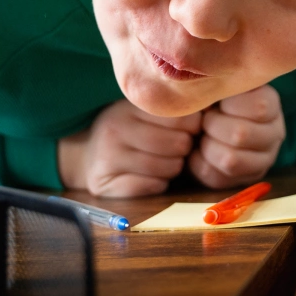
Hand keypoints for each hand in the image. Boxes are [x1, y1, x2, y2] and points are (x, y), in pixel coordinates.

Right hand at [58, 100, 200, 196]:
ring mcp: (109, 159)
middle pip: (176, 144)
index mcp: (128, 108)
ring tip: (165, 161)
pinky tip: (153, 176)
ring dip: (173, 168)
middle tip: (179, 147)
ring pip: (167, 168)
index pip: (179, 117)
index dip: (193, 125)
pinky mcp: (107, 184)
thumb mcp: (142, 112)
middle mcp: (115, 130)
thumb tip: (210, 110)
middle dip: (184, 149)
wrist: (86, 153)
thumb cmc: (126, 130)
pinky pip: (152, 187)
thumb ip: (170, 111)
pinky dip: (158, 183)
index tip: (191, 128)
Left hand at [189, 86, 284, 188]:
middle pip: (241, 134)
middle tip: (205, 118)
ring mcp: (263, 159)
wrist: (204, 121)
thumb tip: (203, 84)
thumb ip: (217, 80)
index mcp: (270, 103)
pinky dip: (199, 164)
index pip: (259, 107)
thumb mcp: (218, 83)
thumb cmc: (211, 97)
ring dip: (207, 146)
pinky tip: (198, 152)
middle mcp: (274, 133)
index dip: (228, 105)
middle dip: (212, 125)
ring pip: (230, 160)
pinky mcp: (244, 180)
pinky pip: (217, 178)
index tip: (217, 101)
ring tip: (202, 135)